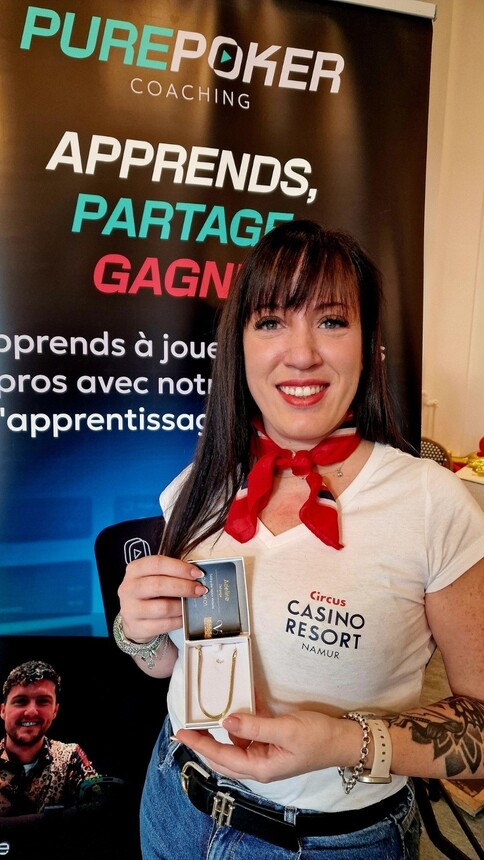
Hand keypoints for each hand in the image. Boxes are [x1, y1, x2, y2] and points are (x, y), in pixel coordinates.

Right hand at [117, 554, 206, 642]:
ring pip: (163, 607)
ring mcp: (130, 609)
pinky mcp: (137, 627)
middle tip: (200, 590)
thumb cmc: (148, 593)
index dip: (180, 568)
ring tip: (193, 604)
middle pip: (159, 585)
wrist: (132, 619)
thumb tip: (197, 575)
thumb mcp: (153, 577)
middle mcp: (129, 588)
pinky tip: (185, 617)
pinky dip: (179, 621)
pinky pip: (164, 625)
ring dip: (183, 606)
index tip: (198, 573)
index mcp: (134, 570)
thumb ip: (171, 573)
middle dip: (184, 587)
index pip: (157, 563)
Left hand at [174, 709, 359, 782]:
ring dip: (220, 736)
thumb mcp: (286, 729)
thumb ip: (255, 725)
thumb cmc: (317, 737)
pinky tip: (235, 714)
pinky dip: (237, 729)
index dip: (200, 745)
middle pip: (223, 758)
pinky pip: (247, 740)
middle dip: (204, 744)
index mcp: (261, 768)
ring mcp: (265, 758)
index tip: (182, 733)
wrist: (341, 741)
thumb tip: (226, 720)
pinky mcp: (271, 747)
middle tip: (187, 727)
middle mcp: (259, 766)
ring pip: (233, 749)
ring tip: (206, 718)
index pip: (221, 757)